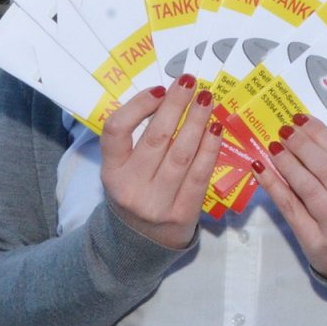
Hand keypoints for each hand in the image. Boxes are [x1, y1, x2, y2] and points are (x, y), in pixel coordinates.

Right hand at [100, 76, 223, 249]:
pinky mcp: (181, 214)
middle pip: (156, 138)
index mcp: (110, 172)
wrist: (141, 243)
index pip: (116, 131)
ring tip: (206, 99)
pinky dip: (209, 149)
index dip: (138, 106)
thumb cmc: (135, 192)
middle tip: (190, 82)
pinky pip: (199, 175)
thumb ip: (136, 139)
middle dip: (176, 105)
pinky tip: (216, 129)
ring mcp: (156, 203)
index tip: (159, 90)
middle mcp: (130, 188)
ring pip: (181, 154)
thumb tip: (168, 97)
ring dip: (197, 122)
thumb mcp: (122, 169)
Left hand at [252, 114, 326, 280]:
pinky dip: (273, 185)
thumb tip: (309, 133)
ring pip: (307, 187)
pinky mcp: (314, 242)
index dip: (321, 135)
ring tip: (273, 145)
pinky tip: (261, 169)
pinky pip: (290, 207)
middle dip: (302, 145)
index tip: (302, 119)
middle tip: (285, 129)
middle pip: (326, 170)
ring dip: (286, 162)